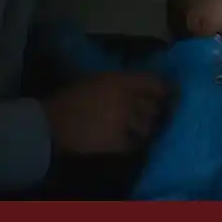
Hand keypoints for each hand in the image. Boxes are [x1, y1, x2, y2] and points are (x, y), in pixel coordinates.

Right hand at [41, 71, 169, 154]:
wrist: (53, 124)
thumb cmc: (70, 97)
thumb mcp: (96, 79)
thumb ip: (119, 81)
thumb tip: (138, 84)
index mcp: (121, 80)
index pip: (155, 82)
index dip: (164, 88)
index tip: (168, 92)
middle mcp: (128, 100)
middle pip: (155, 106)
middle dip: (155, 109)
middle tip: (155, 112)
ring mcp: (125, 122)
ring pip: (149, 125)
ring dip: (146, 126)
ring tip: (141, 127)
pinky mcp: (119, 142)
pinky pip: (136, 142)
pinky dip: (135, 141)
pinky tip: (129, 139)